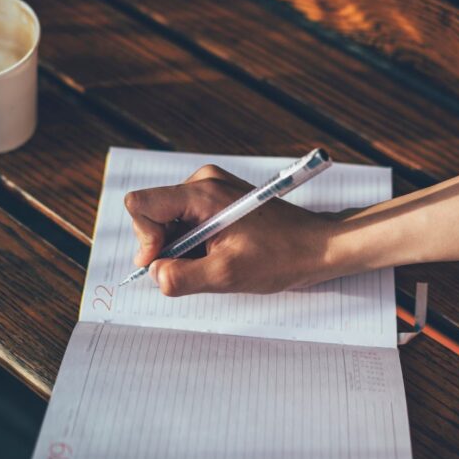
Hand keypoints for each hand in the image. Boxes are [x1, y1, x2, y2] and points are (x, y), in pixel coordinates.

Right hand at [124, 164, 339, 296]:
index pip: (141, 204)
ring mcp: (211, 189)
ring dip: (181, 249)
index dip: (145, 238)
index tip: (166, 261)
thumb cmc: (281, 256)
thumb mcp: (227, 274)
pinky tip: (218, 254)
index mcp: (201, 192)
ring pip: (169, 222)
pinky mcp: (219, 200)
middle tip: (193, 269)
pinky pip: (186, 222)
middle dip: (164, 247)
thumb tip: (154, 274)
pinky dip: (194, 244)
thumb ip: (181, 277)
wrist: (318, 245)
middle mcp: (202, 182)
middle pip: (152, 214)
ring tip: (213, 261)